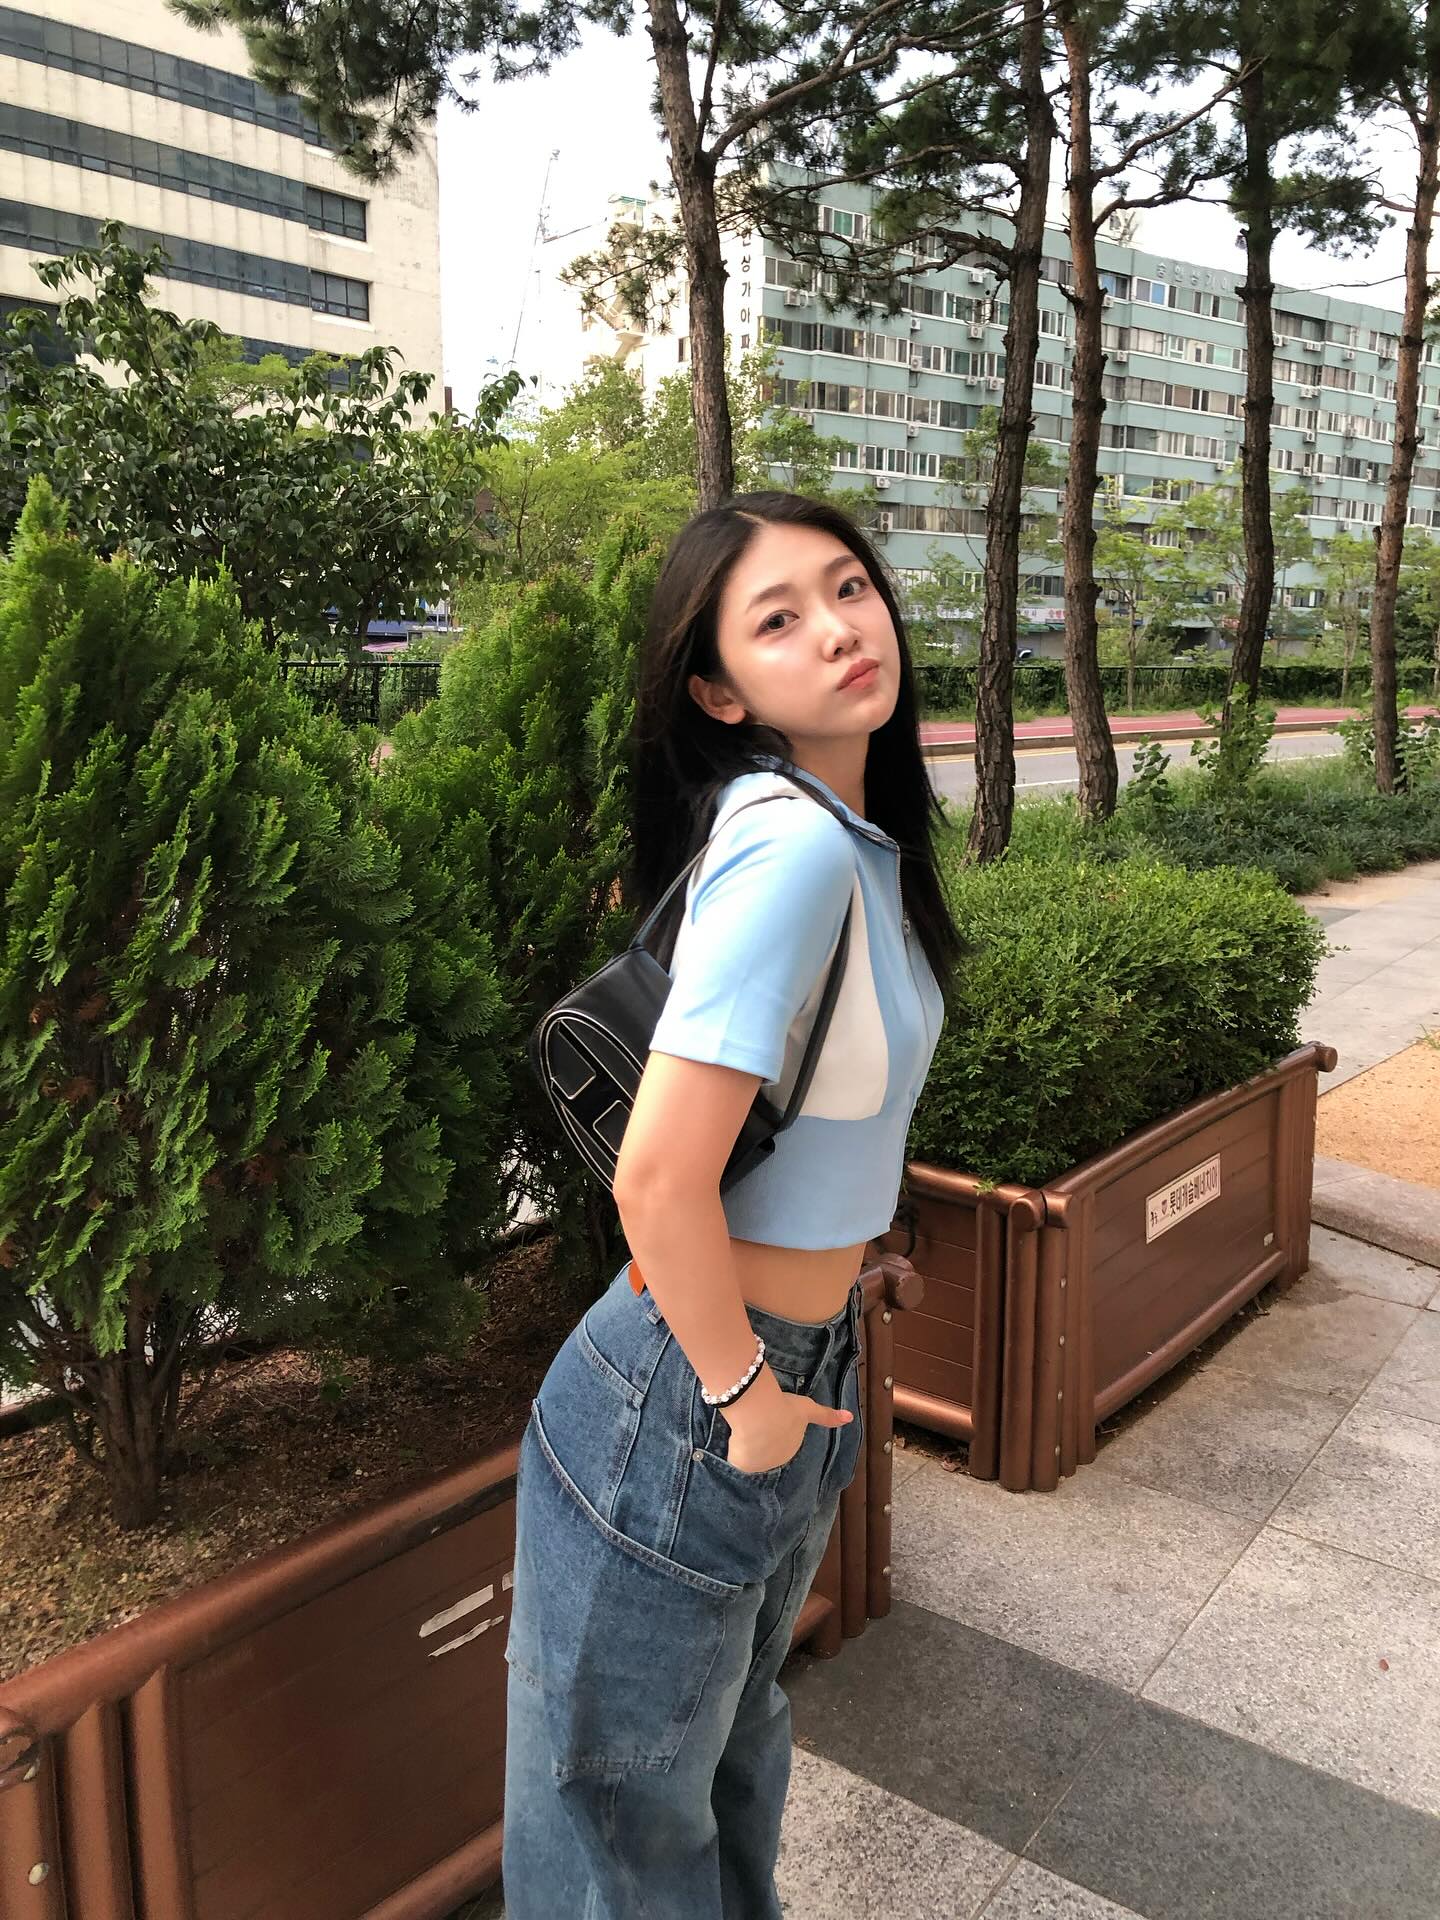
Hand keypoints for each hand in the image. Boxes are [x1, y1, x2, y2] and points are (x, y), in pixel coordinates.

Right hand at [721, 1366, 852, 1476]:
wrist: (760, 1416)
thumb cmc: (784, 1409)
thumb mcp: (808, 1409)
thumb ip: (827, 1416)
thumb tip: (850, 1417)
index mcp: (792, 1448)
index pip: (783, 1440)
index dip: (774, 1428)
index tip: (768, 1418)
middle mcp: (778, 1460)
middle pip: (767, 1449)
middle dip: (760, 1438)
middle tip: (754, 1421)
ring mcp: (759, 1465)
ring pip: (750, 1455)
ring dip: (746, 1445)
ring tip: (742, 1428)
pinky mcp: (741, 1465)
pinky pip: (736, 1460)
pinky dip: (734, 1452)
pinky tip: (732, 1440)